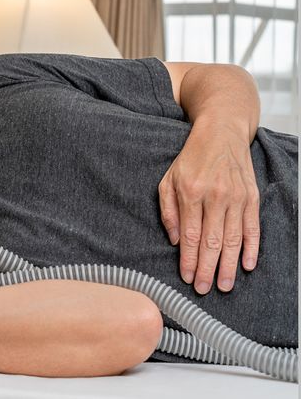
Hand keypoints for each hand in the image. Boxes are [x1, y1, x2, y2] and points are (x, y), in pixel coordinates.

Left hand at [158, 125, 259, 293]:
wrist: (222, 132)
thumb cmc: (191, 158)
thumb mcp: (168, 180)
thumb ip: (168, 211)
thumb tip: (174, 241)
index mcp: (191, 193)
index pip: (189, 235)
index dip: (188, 259)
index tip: (186, 277)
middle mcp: (215, 196)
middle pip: (211, 242)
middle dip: (207, 269)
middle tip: (203, 289)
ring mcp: (236, 197)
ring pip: (233, 239)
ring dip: (229, 265)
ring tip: (225, 285)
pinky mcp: (251, 197)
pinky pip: (252, 227)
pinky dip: (251, 248)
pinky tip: (247, 265)